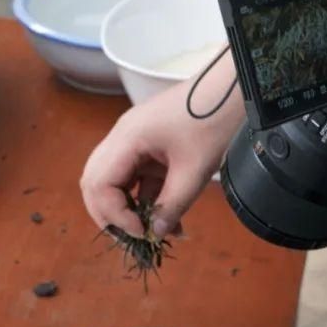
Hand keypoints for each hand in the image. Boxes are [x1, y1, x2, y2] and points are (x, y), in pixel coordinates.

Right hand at [80, 56, 243, 238]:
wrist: (231, 90)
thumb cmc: (212, 121)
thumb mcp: (194, 171)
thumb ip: (172, 206)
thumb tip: (156, 234)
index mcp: (126, 139)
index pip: (98, 185)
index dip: (115, 215)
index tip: (143, 231)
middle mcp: (121, 138)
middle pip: (95, 183)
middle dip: (111, 214)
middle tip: (136, 237)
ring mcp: (132, 140)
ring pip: (114, 182)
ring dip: (128, 209)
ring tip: (152, 231)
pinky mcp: (147, 145)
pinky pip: (136, 177)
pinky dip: (145, 199)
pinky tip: (166, 218)